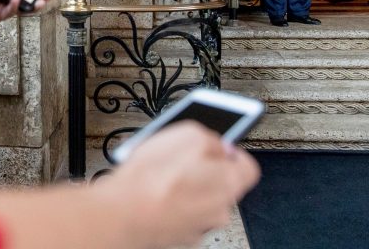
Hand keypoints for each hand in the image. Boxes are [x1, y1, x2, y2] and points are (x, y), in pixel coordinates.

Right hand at [108, 122, 260, 247]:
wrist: (122, 215)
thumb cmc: (155, 179)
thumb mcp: (190, 134)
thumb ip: (213, 139)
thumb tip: (220, 144)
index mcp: (231, 183)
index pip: (247, 166)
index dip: (230, 151)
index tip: (217, 144)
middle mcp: (219, 210)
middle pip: (221, 183)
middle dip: (204, 167)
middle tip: (182, 155)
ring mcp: (197, 225)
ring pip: (197, 198)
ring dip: (183, 184)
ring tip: (158, 169)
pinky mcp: (175, 234)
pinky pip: (177, 210)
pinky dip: (168, 199)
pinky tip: (150, 187)